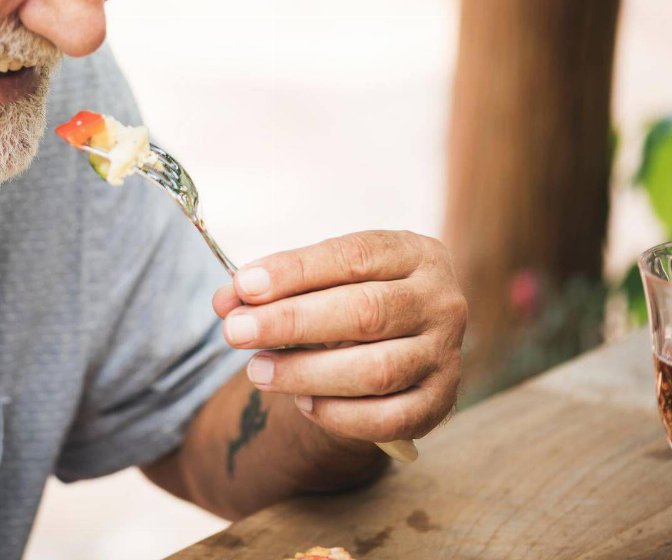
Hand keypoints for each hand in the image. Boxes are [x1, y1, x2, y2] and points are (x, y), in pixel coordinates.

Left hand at [212, 230, 466, 444]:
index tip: (243, 285)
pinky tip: (303, 404)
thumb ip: (276, 286)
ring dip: (307, 372)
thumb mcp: (323, 277)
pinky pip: (390, 418)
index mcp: (413, 254)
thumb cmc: (352, 297)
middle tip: (235, 332)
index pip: (353, 256)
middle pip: (365, 312)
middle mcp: (440, 301)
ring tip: (258, 370)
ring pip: (377, 370)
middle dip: (291, 322)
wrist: (404, 339)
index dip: (294, 271)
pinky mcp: (441, 402)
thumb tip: (226, 301)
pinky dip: (341, 415)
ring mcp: (446, 354)